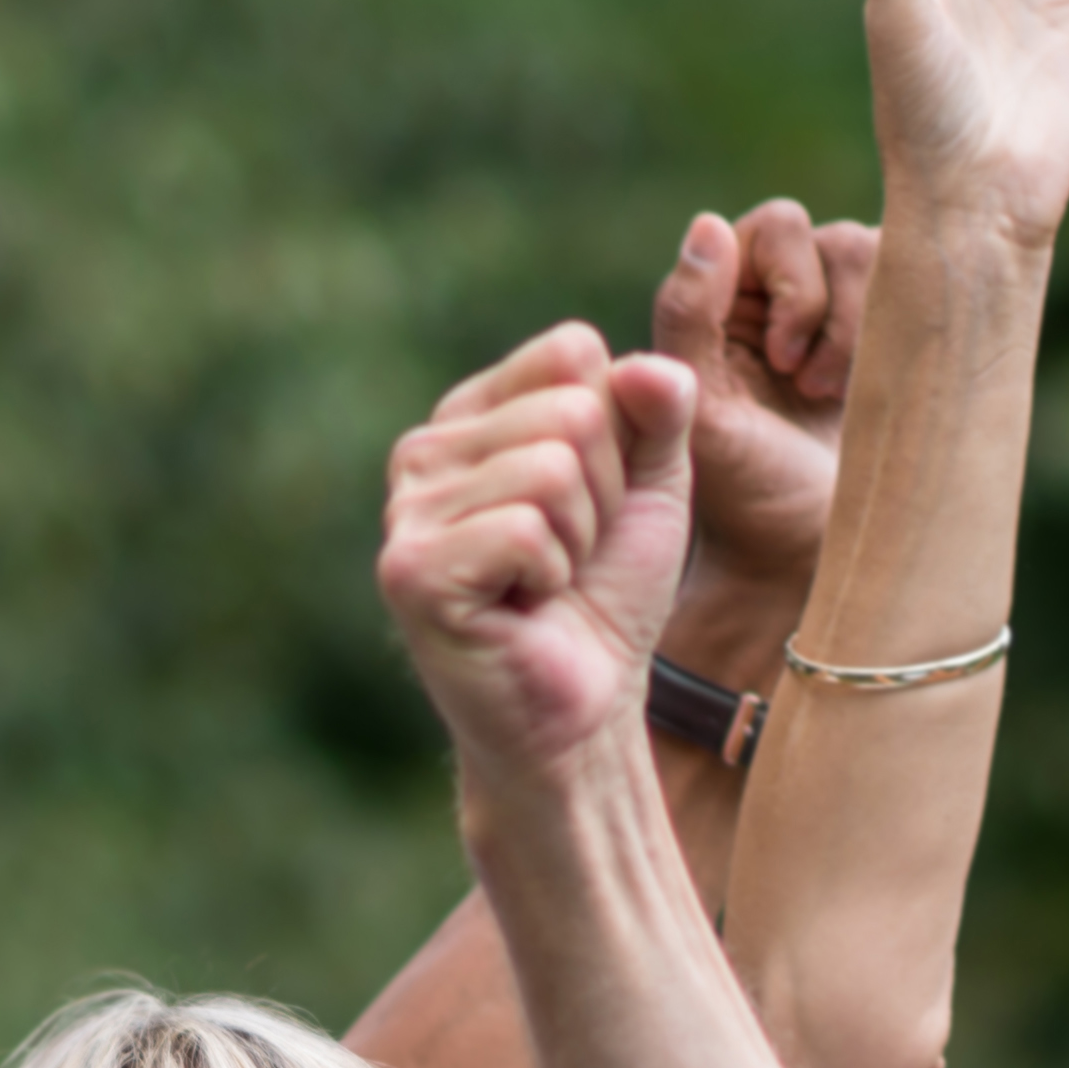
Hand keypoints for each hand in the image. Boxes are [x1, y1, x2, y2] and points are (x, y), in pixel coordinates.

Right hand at [381, 323, 697, 784]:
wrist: (583, 714)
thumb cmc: (607, 599)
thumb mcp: (652, 488)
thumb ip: (661, 412)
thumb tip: (652, 366)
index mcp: (471, 413)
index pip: (572, 354)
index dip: (618, 435)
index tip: (593, 503)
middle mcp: (425, 450)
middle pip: (571, 412)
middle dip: (603, 496)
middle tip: (571, 558)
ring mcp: (407, 509)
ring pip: (552, 469)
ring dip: (579, 542)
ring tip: (546, 585)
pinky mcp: (411, 571)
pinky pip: (525, 529)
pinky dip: (550, 577)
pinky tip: (521, 610)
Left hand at [650, 199, 871, 614]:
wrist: (811, 552)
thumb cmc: (745, 491)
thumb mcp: (701, 410)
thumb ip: (686, 316)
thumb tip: (709, 223)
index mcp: (719, 297)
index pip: (768, 228)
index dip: (784, 283)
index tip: (779, 361)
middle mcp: (772, 290)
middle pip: (816, 231)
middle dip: (818, 308)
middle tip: (804, 382)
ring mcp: (834, 307)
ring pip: (866, 250)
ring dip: (854, 329)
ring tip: (830, 395)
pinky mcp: (889, 329)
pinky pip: (911, 282)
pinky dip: (896, 332)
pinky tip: (873, 389)